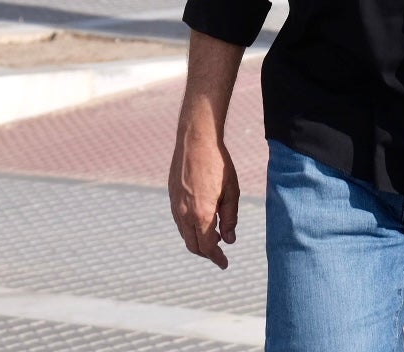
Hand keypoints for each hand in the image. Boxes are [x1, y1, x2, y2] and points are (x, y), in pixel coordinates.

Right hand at [169, 125, 239, 268]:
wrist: (195, 140)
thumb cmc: (218, 165)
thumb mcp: (232, 192)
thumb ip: (230, 218)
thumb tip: (229, 240)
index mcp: (201, 215)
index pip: (208, 247)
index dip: (217, 258)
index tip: (224, 264)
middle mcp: (184, 214)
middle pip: (193, 245)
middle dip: (207, 252)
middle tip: (220, 253)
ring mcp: (175, 205)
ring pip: (184, 233)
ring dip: (198, 240)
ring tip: (214, 236)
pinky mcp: (172, 196)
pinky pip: (179, 220)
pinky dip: (190, 227)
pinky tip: (201, 220)